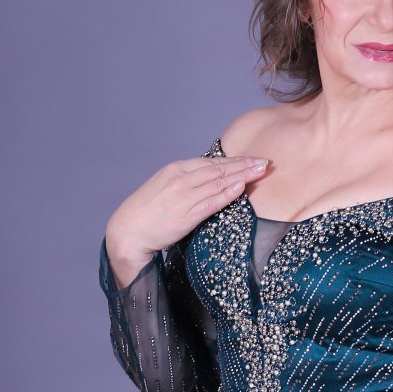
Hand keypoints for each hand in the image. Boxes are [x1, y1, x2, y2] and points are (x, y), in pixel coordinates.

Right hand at [104, 151, 269, 287]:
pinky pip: (210, 202)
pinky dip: (227, 194)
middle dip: (244, 165)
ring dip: (241, 175)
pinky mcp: (185, 215)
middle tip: (265, 162)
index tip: (253, 158)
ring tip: (261, 171)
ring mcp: (183, 196)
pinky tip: (241, 188)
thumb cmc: (146, 214)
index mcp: (175, 170)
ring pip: (218, 182)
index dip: (234, 160)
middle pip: (218, 169)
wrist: (127, 232)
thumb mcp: (165, 189)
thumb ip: (187, 183)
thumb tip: (210, 181)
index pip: (211, 162)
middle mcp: (180, 179)